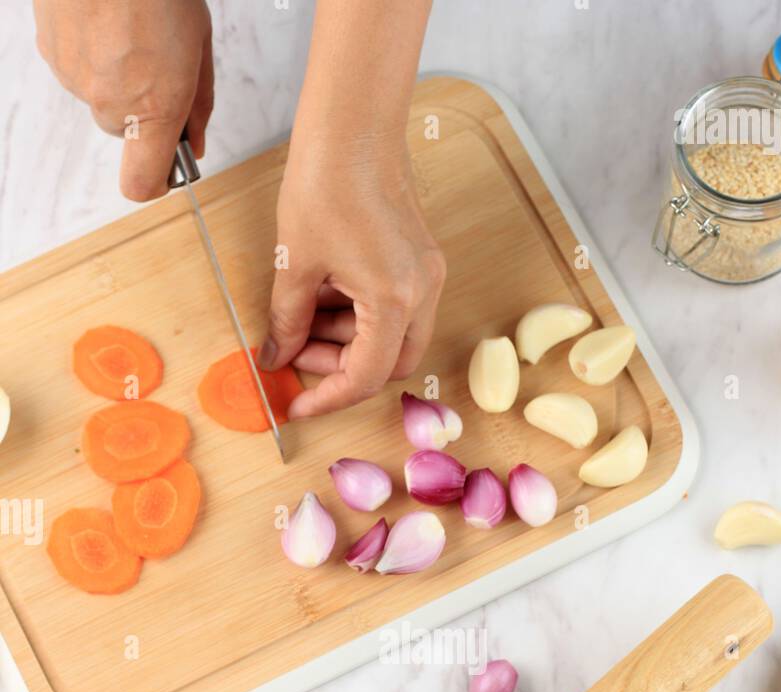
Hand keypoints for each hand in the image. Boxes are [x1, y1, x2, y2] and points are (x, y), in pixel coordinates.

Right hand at [34, 0, 212, 200]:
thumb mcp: (199, 46)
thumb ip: (198, 104)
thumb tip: (195, 142)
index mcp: (153, 108)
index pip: (141, 183)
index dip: (156, 183)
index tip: (169, 171)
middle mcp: (108, 102)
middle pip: (124, 131)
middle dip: (143, 109)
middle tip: (160, 65)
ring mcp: (74, 77)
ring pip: (99, 96)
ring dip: (116, 75)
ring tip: (131, 29)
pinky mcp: (51, 51)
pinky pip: (76, 67)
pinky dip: (91, 52)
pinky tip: (105, 19)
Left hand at [259, 134, 445, 417]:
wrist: (354, 121)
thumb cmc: (326, 179)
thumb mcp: (295, 262)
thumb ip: (287, 321)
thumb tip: (277, 357)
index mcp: (394, 300)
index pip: (364, 377)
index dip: (327, 398)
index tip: (297, 405)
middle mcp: (422, 293)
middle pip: (388, 364)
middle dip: (341, 369)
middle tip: (298, 355)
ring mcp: (427, 275)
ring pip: (393, 338)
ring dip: (348, 341)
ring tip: (303, 316)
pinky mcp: (421, 259)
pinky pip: (396, 308)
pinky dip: (360, 315)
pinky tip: (325, 294)